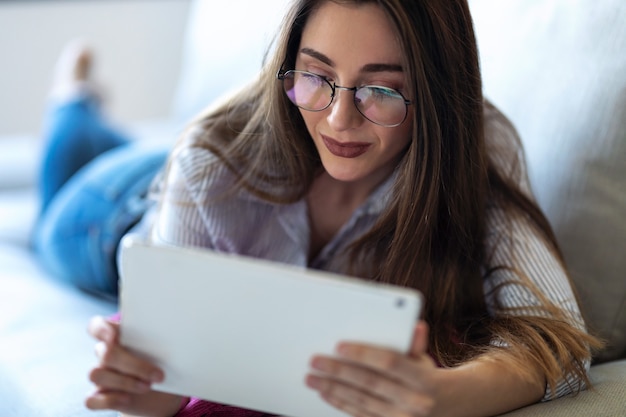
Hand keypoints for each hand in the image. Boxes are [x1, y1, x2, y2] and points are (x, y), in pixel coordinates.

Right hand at [85, 316, 186, 416]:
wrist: (162, 394)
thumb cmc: (161, 365)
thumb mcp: (163, 352)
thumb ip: (159, 341)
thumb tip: (175, 334)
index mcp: (117, 337)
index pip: (97, 326)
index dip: (101, 329)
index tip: (114, 336)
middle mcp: (105, 355)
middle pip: (105, 353)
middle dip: (133, 364)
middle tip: (157, 374)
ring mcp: (101, 376)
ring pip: (96, 374)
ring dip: (124, 381)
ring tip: (148, 386)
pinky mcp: (99, 397)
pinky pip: (92, 399)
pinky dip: (109, 399)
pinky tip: (127, 398)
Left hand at [306, 320, 445, 416]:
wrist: (444, 408)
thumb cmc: (426, 377)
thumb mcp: (424, 360)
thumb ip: (414, 344)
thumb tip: (416, 326)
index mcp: (424, 379)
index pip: (390, 362)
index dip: (363, 354)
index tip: (339, 346)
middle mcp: (414, 402)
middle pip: (370, 382)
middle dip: (339, 371)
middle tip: (316, 360)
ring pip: (361, 401)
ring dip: (333, 388)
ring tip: (312, 378)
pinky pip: (360, 415)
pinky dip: (341, 403)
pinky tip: (325, 393)